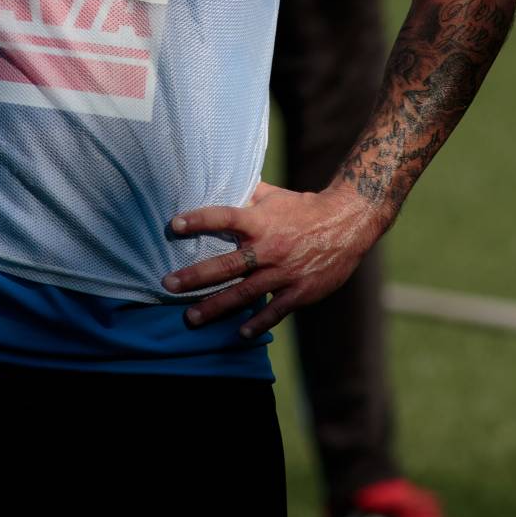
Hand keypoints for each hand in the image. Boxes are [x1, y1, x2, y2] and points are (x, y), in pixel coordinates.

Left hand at [162, 182, 382, 334]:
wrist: (347, 223)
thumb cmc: (304, 207)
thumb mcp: (274, 195)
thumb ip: (246, 194)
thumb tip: (217, 183)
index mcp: (261, 221)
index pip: (225, 217)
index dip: (200, 220)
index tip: (174, 225)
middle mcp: (270, 247)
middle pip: (228, 264)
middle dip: (196, 276)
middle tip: (168, 283)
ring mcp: (285, 272)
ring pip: (245, 293)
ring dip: (216, 307)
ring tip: (191, 317)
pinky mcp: (300, 291)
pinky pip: (275, 311)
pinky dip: (258, 323)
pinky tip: (239, 333)